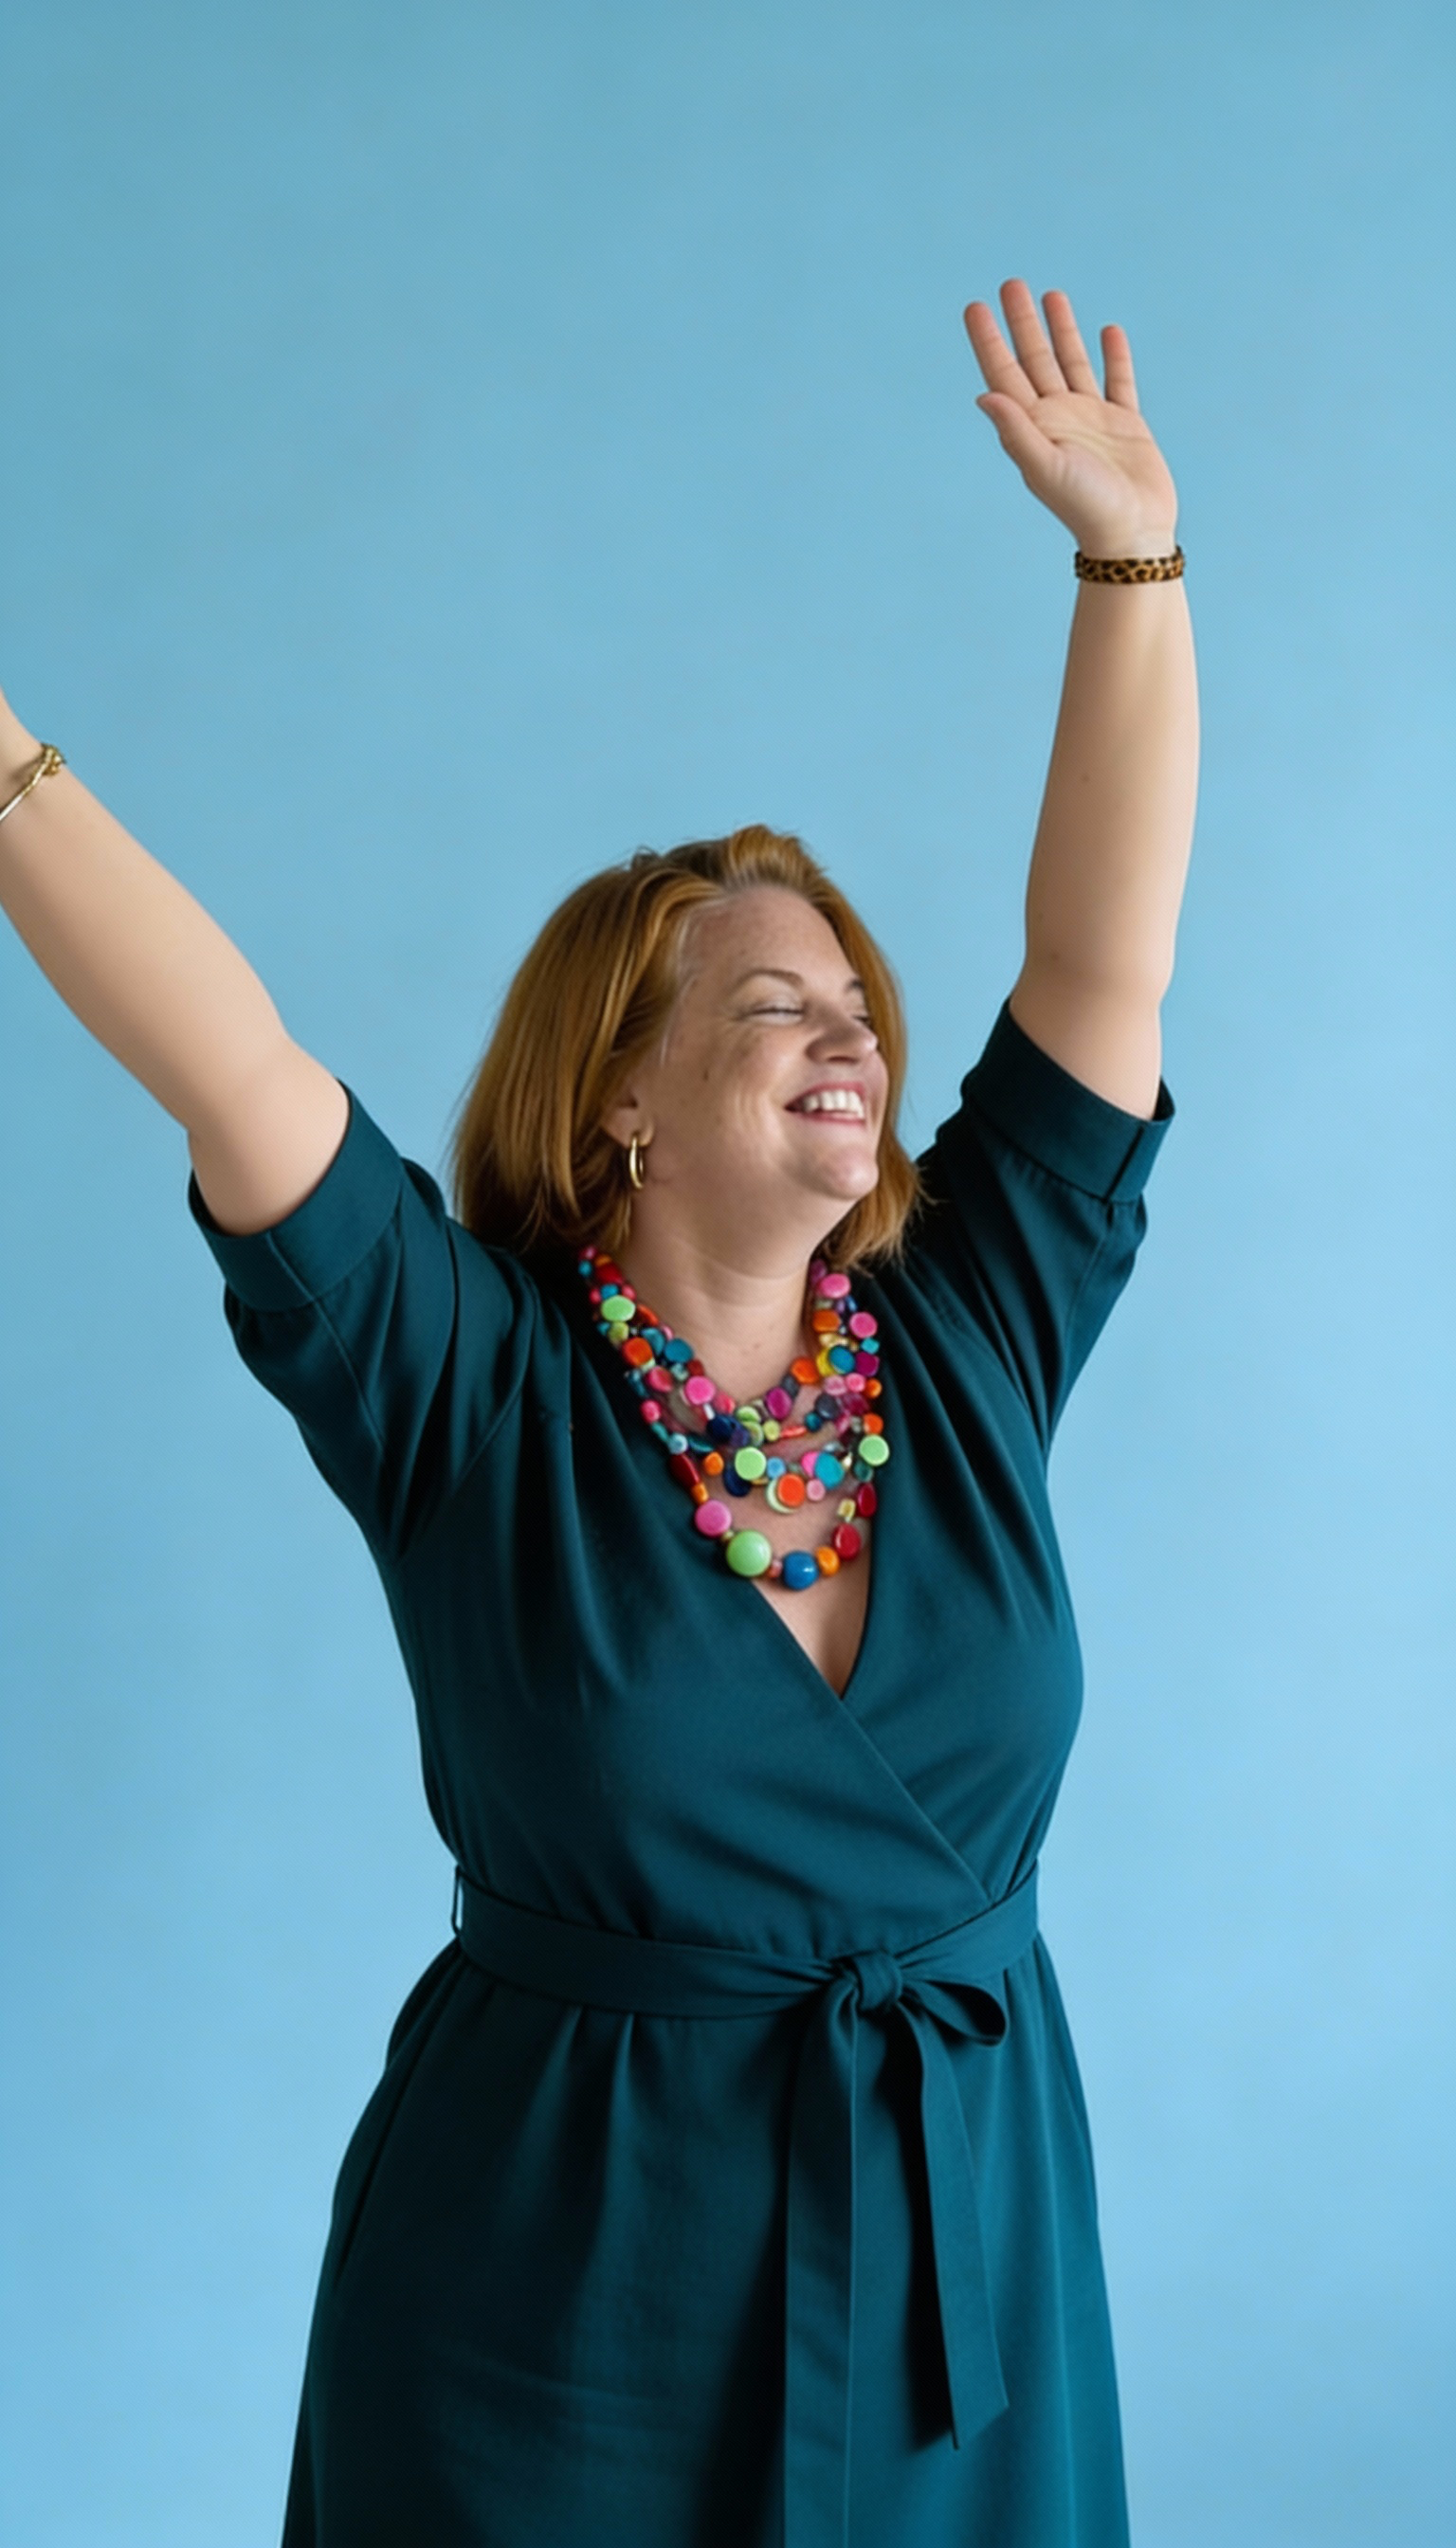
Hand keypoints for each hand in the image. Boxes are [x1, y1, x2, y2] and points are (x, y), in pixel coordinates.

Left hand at [964, 280, 1177, 557]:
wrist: (1132, 534)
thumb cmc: (1086, 508)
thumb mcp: (1046, 468)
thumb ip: (1017, 431)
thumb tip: (984, 396)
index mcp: (1033, 427)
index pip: (1004, 374)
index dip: (989, 341)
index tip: (975, 306)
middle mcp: (1058, 419)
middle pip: (1034, 359)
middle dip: (1022, 322)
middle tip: (1010, 283)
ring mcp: (1092, 419)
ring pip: (1072, 362)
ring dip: (1061, 330)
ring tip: (1052, 294)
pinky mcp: (1125, 425)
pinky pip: (1119, 381)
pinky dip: (1114, 356)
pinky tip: (1108, 331)